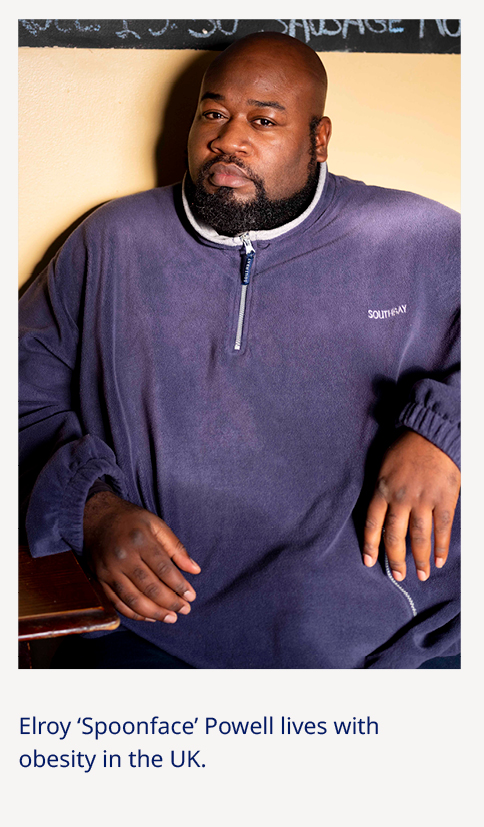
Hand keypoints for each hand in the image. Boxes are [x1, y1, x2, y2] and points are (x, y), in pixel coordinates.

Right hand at [83, 492, 200, 622]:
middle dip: (170, 602)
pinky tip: (150, 617)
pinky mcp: (100, 580)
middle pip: (149, 587)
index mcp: (140, 540)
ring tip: (171, 618)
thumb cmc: (131, 520)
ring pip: (134, 599)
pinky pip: (118, 603)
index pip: (163, 569)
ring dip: (154, 613)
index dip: (179, 586)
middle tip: (185, 610)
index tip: (191, 596)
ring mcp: (109, 570)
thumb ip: (176, 547)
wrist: (95, 517)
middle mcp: (123, 557)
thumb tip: (195, 569)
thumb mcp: (156, 524)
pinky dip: (135, 614)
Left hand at [363, 429, 459, 580]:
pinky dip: (441, 547)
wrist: (432, 432)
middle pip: (395, 536)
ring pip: (419, 538)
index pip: (373, 524)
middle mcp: (400, 499)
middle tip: (397, 576)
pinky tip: (440, 560)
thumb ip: (381, 490)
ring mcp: (423, 501)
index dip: (370, 545)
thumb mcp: (383, 466)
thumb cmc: (405, 446)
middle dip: (395, 559)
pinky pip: (442, 529)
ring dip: (420, 559)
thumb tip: (380, 514)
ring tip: (421, 575)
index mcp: (382, 490)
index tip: (369, 561)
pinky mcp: (444, 500)